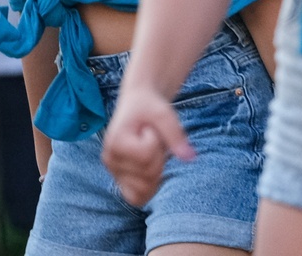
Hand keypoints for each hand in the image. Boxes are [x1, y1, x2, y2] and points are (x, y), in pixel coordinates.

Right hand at [101, 86, 194, 205]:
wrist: (138, 103)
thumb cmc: (150, 106)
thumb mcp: (164, 113)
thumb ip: (176, 135)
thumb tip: (191, 158)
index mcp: (116, 142)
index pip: (147, 155)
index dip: (158, 142)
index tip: (151, 129)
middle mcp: (110, 160)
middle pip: (148, 174)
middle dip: (160, 158)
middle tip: (153, 140)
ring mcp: (113, 172)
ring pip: (143, 190)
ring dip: (156, 172)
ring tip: (150, 152)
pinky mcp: (119, 179)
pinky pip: (135, 197)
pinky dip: (149, 189)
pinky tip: (154, 172)